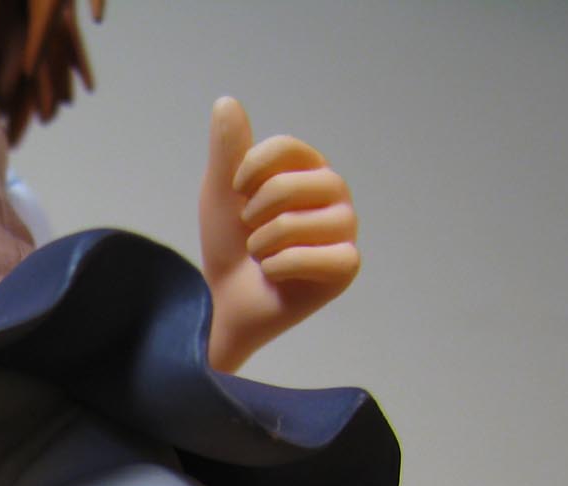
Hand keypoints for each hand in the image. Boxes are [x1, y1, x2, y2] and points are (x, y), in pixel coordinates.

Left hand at [198, 97, 358, 371]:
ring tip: (263, 256)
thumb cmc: (228, 246)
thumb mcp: (220, 193)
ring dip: (264, 246)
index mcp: (309, 170)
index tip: (236, 193)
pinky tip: (277, 277)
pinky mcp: (346, 267)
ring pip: (299, 224)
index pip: (287, 148)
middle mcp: (334, 195)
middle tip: (251, 235)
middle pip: (293, 184)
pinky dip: (280, 269)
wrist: (225, 302)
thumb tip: (226, 100)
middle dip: (256, 214)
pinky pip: (314, 257)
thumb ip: (228, 149)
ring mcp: (344, 231)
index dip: (251, 170)